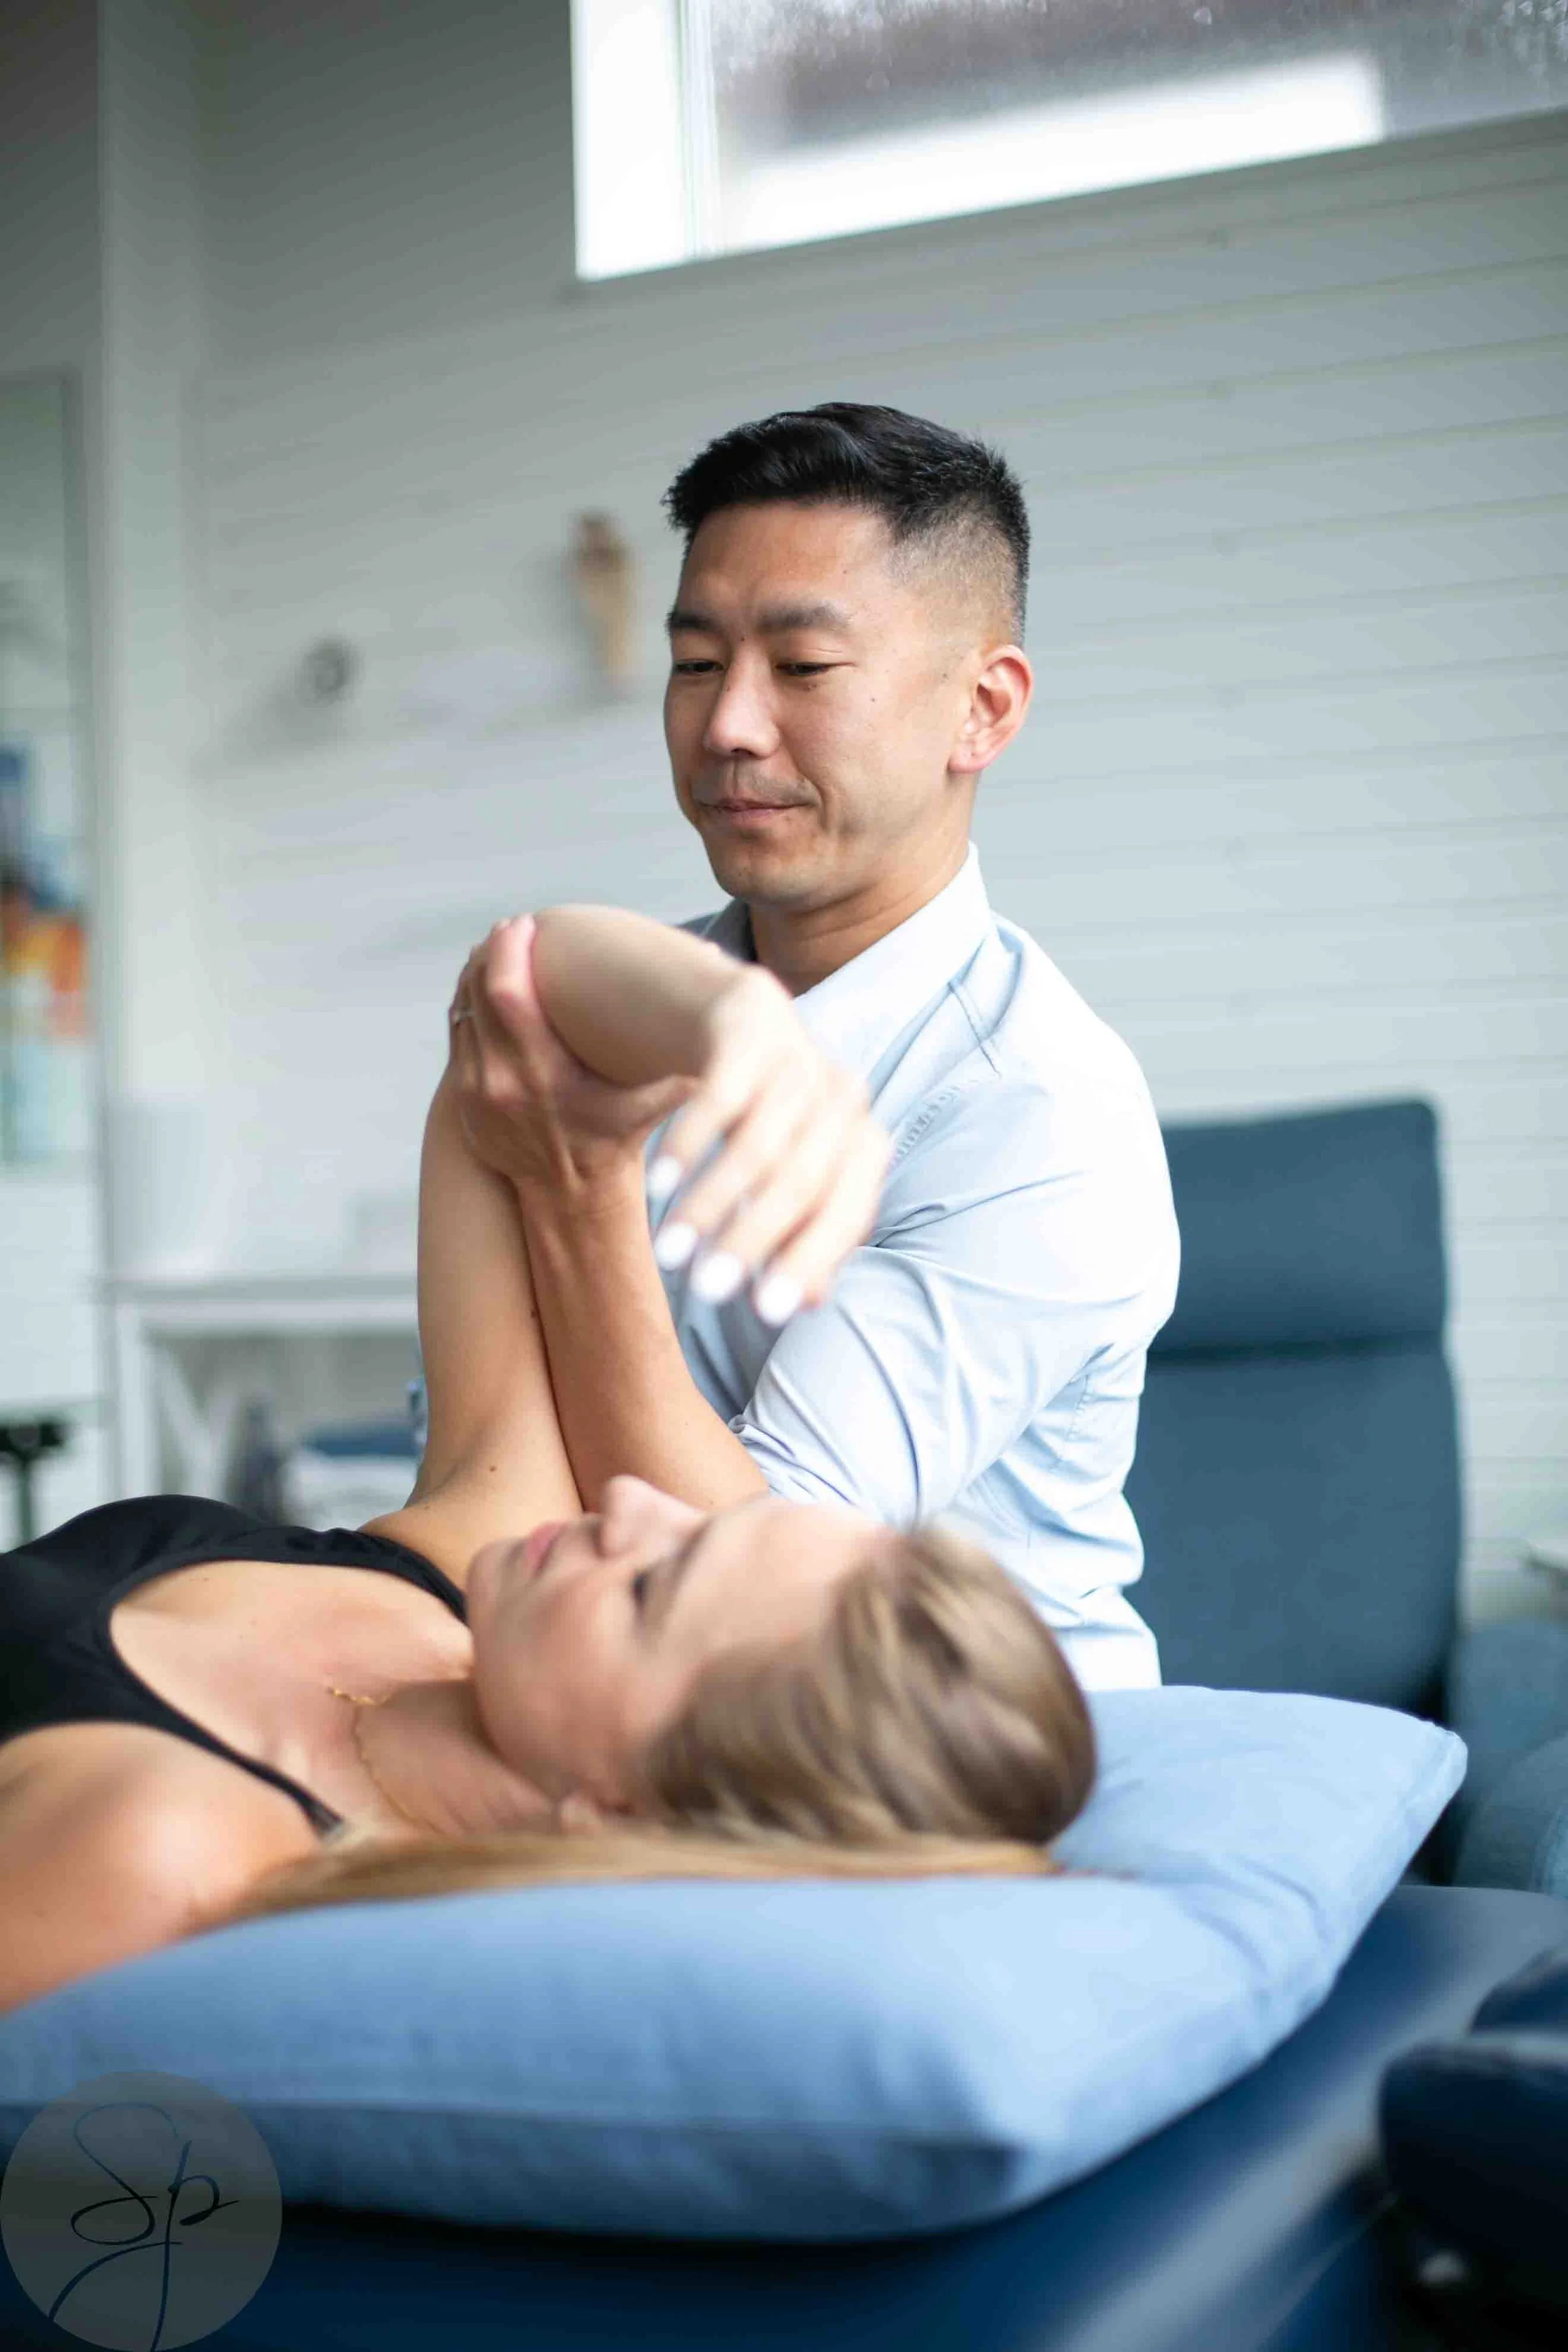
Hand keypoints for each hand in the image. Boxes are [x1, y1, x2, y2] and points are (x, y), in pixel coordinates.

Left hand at [448, 918, 695, 1195]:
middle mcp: (500, 1082)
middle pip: (476, 994)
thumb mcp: (647, 1109)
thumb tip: (723, 1027)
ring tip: (496, 950)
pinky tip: (486, 990)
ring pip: (462, 1012)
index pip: (508, 994)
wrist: (569, 1197)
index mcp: (542, 1075)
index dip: (509, 951)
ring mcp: (476, 1092)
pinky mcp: (464, 1100)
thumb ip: (679, 1073)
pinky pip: (458, 1037)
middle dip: (491, 954)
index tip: (525, 923)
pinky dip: (469, 1007)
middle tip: (512, 928)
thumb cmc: (614, 1143)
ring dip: (476, 977)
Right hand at [646, 963, 893, 1325]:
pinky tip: (660, 1186)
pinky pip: (720, 1095)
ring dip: (710, 1204)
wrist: (733, 1021)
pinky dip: (690, 1145)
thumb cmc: (768, 1119)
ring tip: (670, 1252)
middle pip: (802, 1181)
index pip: (846, 1211)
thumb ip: (802, 1235)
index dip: (807, 1261)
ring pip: (758, 1144)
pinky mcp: (753, 1027)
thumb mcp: (788, 1176)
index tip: (762, 1313)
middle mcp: (843, 1097)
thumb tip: (807, 1303)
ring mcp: (799, 1057)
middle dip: (751, 1241)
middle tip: (704, 1290)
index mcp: (864, 1142)